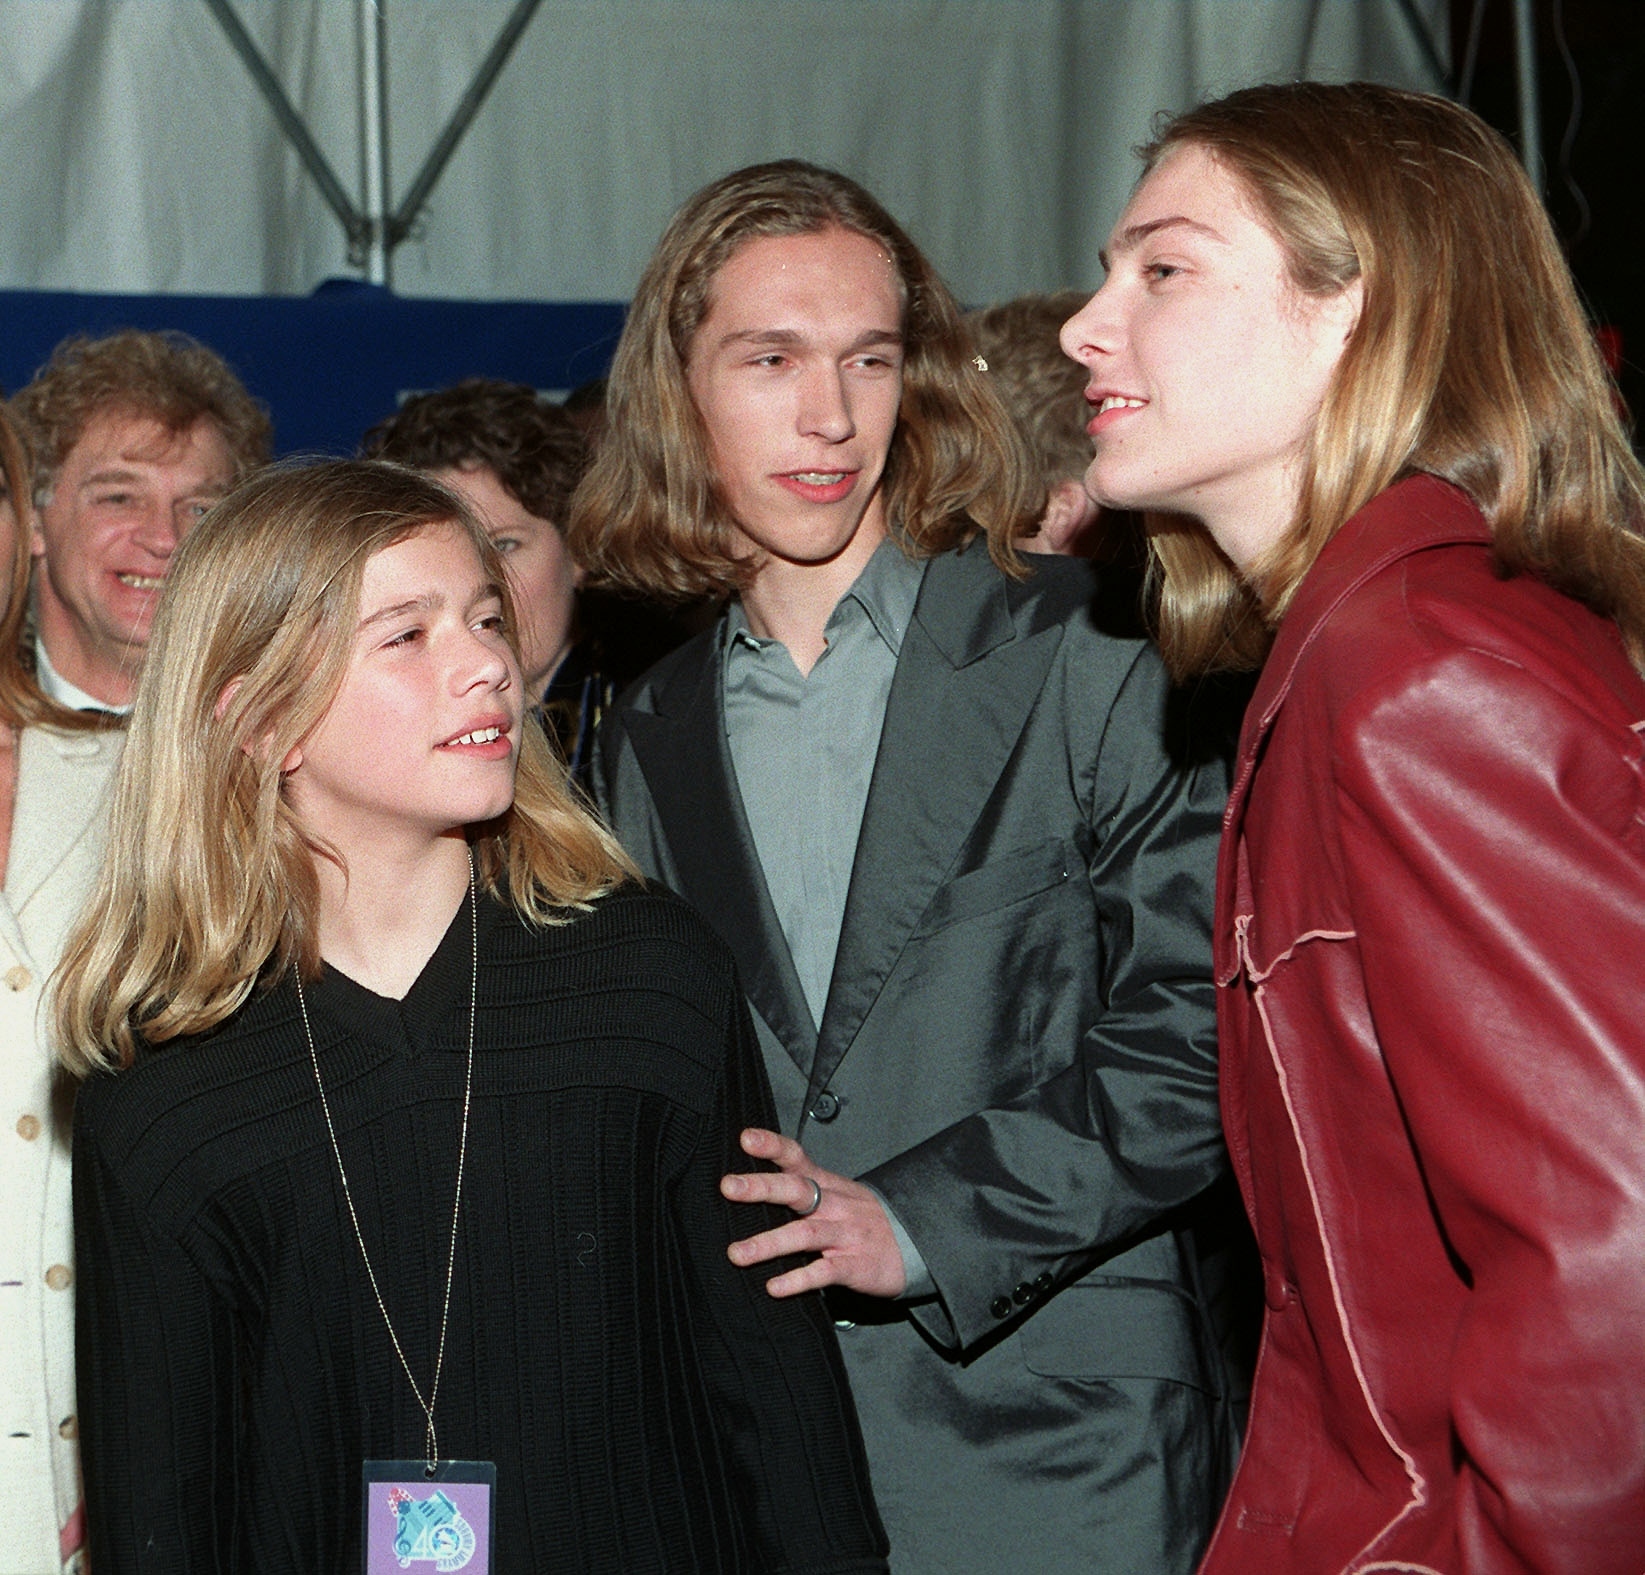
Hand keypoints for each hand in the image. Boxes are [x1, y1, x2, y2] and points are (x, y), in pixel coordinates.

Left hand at [720, 1128, 907, 1298]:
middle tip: (728, 1186)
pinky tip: (774, 1287)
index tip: (746, 1138)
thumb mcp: (838, 1194)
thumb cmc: (865, 1219)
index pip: (798, 1158)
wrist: (917, 1244)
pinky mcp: (855, 1266)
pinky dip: (798, 1279)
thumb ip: (802, 1188)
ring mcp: (846, 1236)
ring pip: (805, 1234)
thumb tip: (751, 1186)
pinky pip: (824, 1272)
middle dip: (761, 1187)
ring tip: (737, 1253)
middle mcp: (835, 1205)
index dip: (773, 1146)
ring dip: (768, 1243)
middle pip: (797, 1190)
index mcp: (828, 1185)